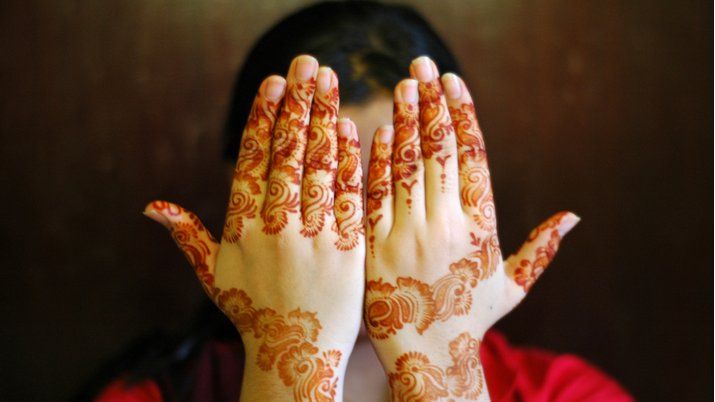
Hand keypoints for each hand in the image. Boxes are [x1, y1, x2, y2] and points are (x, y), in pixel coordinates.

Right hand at [144, 55, 364, 401]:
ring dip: (323, 120)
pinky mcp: (347, 251)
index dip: (262, 120)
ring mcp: (313, 239)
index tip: (273, 84)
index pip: (251, 162)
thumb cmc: (253, 312)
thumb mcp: (213, 276)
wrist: (295, 356)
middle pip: (287, 155)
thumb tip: (149, 206)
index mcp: (241, 229)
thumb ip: (186, 236)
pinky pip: (349, 198)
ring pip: (318, 168)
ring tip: (330, 82)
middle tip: (305, 64)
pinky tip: (350, 129)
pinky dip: (349, 162)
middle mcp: (276, 229)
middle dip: (296, 105)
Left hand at [364, 56, 578, 401]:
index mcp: (481, 229)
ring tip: (403, 88)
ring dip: (405, 124)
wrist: (428, 357)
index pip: (474, 159)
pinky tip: (377, 133)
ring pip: (407, 168)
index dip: (463, 117)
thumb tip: (575, 217)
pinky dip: (376, 164)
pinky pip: (374, 198)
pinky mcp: (375, 250)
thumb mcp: (512, 286)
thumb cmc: (471, 318)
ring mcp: (408, 237)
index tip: (453, 84)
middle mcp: (446, 228)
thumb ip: (541, 248)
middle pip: (440, 154)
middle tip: (422, 69)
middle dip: (431, 106)